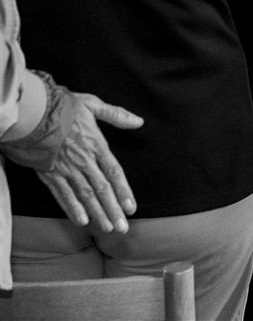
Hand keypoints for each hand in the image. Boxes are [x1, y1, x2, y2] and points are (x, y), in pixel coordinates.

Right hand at [34, 92, 143, 233]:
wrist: (32, 113)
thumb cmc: (63, 107)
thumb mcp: (93, 105)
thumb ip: (117, 115)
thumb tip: (138, 121)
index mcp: (96, 145)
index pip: (115, 172)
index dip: (124, 191)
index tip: (132, 208)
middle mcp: (83, 161)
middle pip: (102, 189)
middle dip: (113, 210)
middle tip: (123, 228)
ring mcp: (65, 169)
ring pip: (84, 196)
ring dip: (97, 213)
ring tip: (107, 228)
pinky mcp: (49, 174)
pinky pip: (62, 195)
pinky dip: (71, 209)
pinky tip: (81, 221)